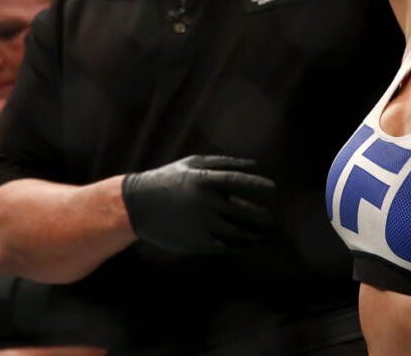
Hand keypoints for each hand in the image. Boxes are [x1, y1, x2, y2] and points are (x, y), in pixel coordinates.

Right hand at [121, 155, 274, 254]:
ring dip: (252, 234)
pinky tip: (243, 242)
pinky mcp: (195, 244)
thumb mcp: (192, 164)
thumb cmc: (170, 180)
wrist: (137, 206)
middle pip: (244, 211)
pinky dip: (238, 245)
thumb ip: (224, 163)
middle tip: (270, 219)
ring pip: (237, 232)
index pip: (238, 181)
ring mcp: (200, 224)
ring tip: (258, 233)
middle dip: (261, 217)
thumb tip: (255, 164)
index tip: (273, 189)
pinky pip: (225, 246)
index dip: (258, 185)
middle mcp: (204, 202)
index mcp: (203, 179)